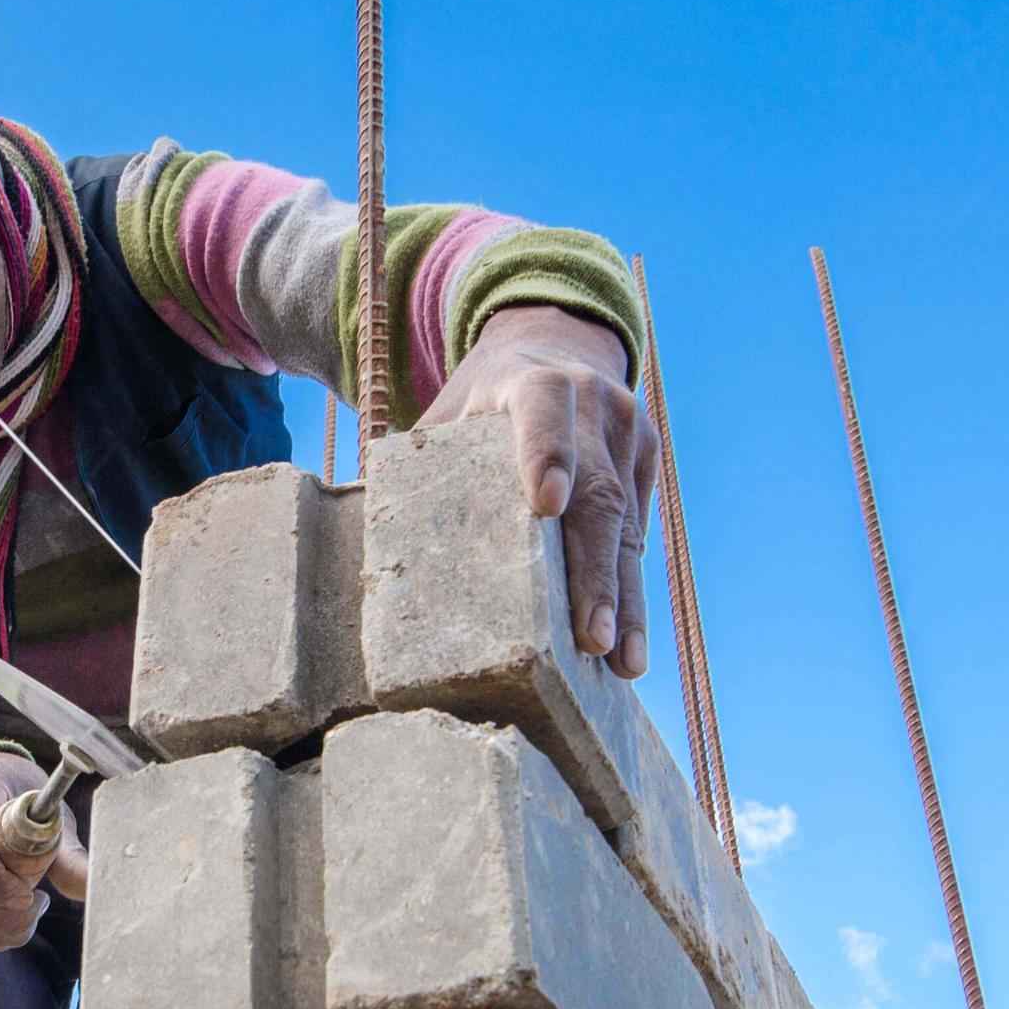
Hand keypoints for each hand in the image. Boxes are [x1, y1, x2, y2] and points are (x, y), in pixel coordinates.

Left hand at [425, 304, 656, 675]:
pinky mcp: (648, 455)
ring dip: (626, 600)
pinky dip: (633, 589)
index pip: (541, 416)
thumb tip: (361, 534)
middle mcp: (590, 403)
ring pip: (628, 524)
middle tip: (592, 638)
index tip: (546, 505)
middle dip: (596, 573)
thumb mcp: (448, 414)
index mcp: (531, 383)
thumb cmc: (481, 401)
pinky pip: (641, 531)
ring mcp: (629, 430)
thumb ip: (420, 463)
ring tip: (621, 663)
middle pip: (597, 494)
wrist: (555, 345)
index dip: (544, 457)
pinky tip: (627, 643)